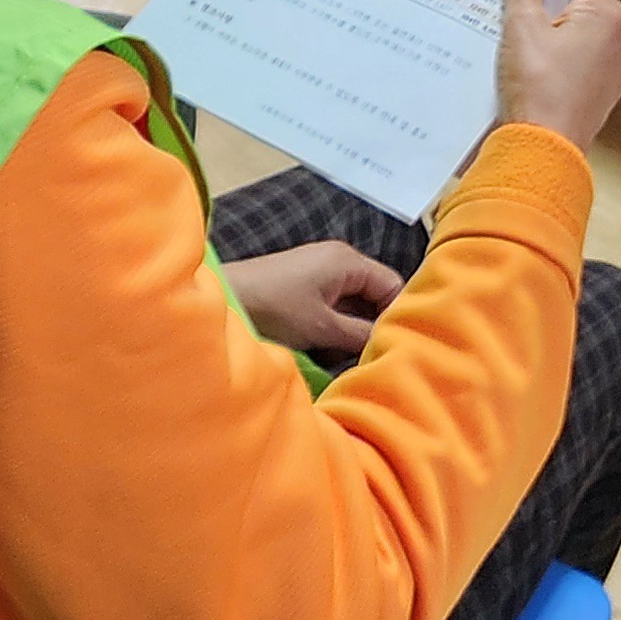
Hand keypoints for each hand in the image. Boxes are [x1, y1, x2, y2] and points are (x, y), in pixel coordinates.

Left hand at [227, 241, 402, 357]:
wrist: (223, 297)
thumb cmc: (273, 308)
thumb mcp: (323, 328)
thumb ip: (361, 335)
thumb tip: (389, 344)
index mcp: (348, 262)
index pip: (393, 286)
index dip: (397, 316)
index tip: (394, 347)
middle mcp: (338, 261)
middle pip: (374, 296)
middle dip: (372, 327)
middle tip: (369, 357)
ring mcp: (320, 272)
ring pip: (353, 305)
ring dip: (350, 331)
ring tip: (342, 357)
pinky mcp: (303, 286)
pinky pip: (333, 308)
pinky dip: (332, 328)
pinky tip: (323, 350)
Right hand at [497, 0, 620, 148]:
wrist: (542, 151)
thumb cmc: (539, 91)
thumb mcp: (522, 27)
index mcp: (608, 15)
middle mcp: (619, 41)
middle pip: (574, 6)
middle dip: (542, 7)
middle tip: (509, 11)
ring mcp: (611, 70)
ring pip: (573, 37)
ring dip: (545, 36)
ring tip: (515, 45)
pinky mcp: (598, 93)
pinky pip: (574, 64)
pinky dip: (552, 62)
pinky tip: (526, 70)